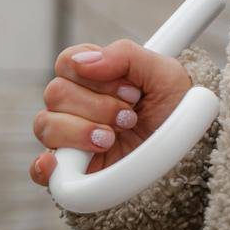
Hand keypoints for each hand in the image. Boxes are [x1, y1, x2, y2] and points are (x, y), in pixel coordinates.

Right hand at [30, 40, 191, 186]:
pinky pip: (39, 170)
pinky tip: (60, 163)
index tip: (130, 89)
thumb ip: (125, 55)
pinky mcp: (69, 173)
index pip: (68, 62)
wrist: (191, 159)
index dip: (94, 73)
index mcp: (95, 78)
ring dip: (80, 131)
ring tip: (112, 139)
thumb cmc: (175, 111)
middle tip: (130, 117)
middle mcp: (77, 106)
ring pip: (46, 125)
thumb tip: (84, 62)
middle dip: (97, 105)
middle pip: (55, 93)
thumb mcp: (164, 73)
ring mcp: (70, 139)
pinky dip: (44, 166)